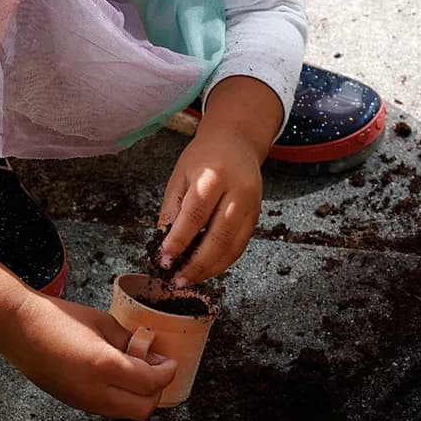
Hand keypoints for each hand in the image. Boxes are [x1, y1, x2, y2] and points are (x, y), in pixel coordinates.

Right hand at [0, 228, 174, 418]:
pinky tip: (116, 374)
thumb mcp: (103, 322)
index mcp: (104, 366)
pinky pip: (108, 408)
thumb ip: (130, 341)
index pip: (151, 383)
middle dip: (156, 390)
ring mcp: (82, 401)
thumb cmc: (59, 318)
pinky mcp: (73, 403)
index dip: (166, 371)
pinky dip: (120, 397)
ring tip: (136, 369)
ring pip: (126, 412)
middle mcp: (95, 391)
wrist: (18, 328)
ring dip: (139, 395)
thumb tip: (151, 353)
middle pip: (143, 409)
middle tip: (156, 367)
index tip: (168, 360)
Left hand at [155, 75, 282, 284]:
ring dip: (211, 268)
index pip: (195, 215)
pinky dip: (224, 261)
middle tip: (177, 280)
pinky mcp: (257, 215)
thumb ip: (172, 211)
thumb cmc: (203, 157)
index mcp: (213, 176)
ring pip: (233, 245)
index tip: (164, 260)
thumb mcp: (180, 177)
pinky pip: (241, 245)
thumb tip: (164, 247)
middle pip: (219, 236)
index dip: (178, 241)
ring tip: (189, 280)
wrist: (237, 141)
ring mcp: (251, 204)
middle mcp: (237, 191)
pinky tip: (207, 269)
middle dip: (196, 263)